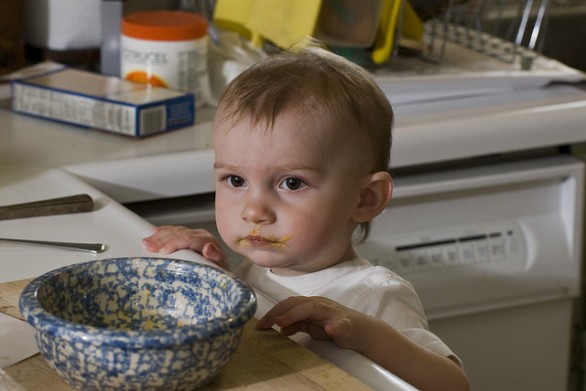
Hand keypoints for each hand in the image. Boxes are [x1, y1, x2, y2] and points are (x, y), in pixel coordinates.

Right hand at [143, 226, 228, 269]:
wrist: (221, 268)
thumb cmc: (219, 270)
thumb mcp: (220, 266)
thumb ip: (216, 256)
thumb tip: (208, 247)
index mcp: (207, 240)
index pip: (188, 239)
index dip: (174, 243)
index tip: (163, 251)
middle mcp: (200, 235)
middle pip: (179, 234)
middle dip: (162, 240)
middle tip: (149, 246)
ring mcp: (194, 234)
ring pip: (174, 231)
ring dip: (159, 236)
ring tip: (146, 241)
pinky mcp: (189, 236)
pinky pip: (174, 231)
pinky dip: (163, 231)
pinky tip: (154, 232)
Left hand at [258, 296, 469, 390]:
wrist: (364, 333)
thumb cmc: (337, 327)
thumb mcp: (313, 326)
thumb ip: (297, 324)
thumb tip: (280, 326)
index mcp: (312, 304)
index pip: (289, 304)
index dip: (274, 312)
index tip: (260, 324)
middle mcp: (321, 304)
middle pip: (298, 303)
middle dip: (281, 312)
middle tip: (267, 323)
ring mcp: (334, 312)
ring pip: (314, 309)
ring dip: (298, 315)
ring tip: (284, 323)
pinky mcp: (347, 324)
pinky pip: (340, 324)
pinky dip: (334, 326)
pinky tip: (328, 329)